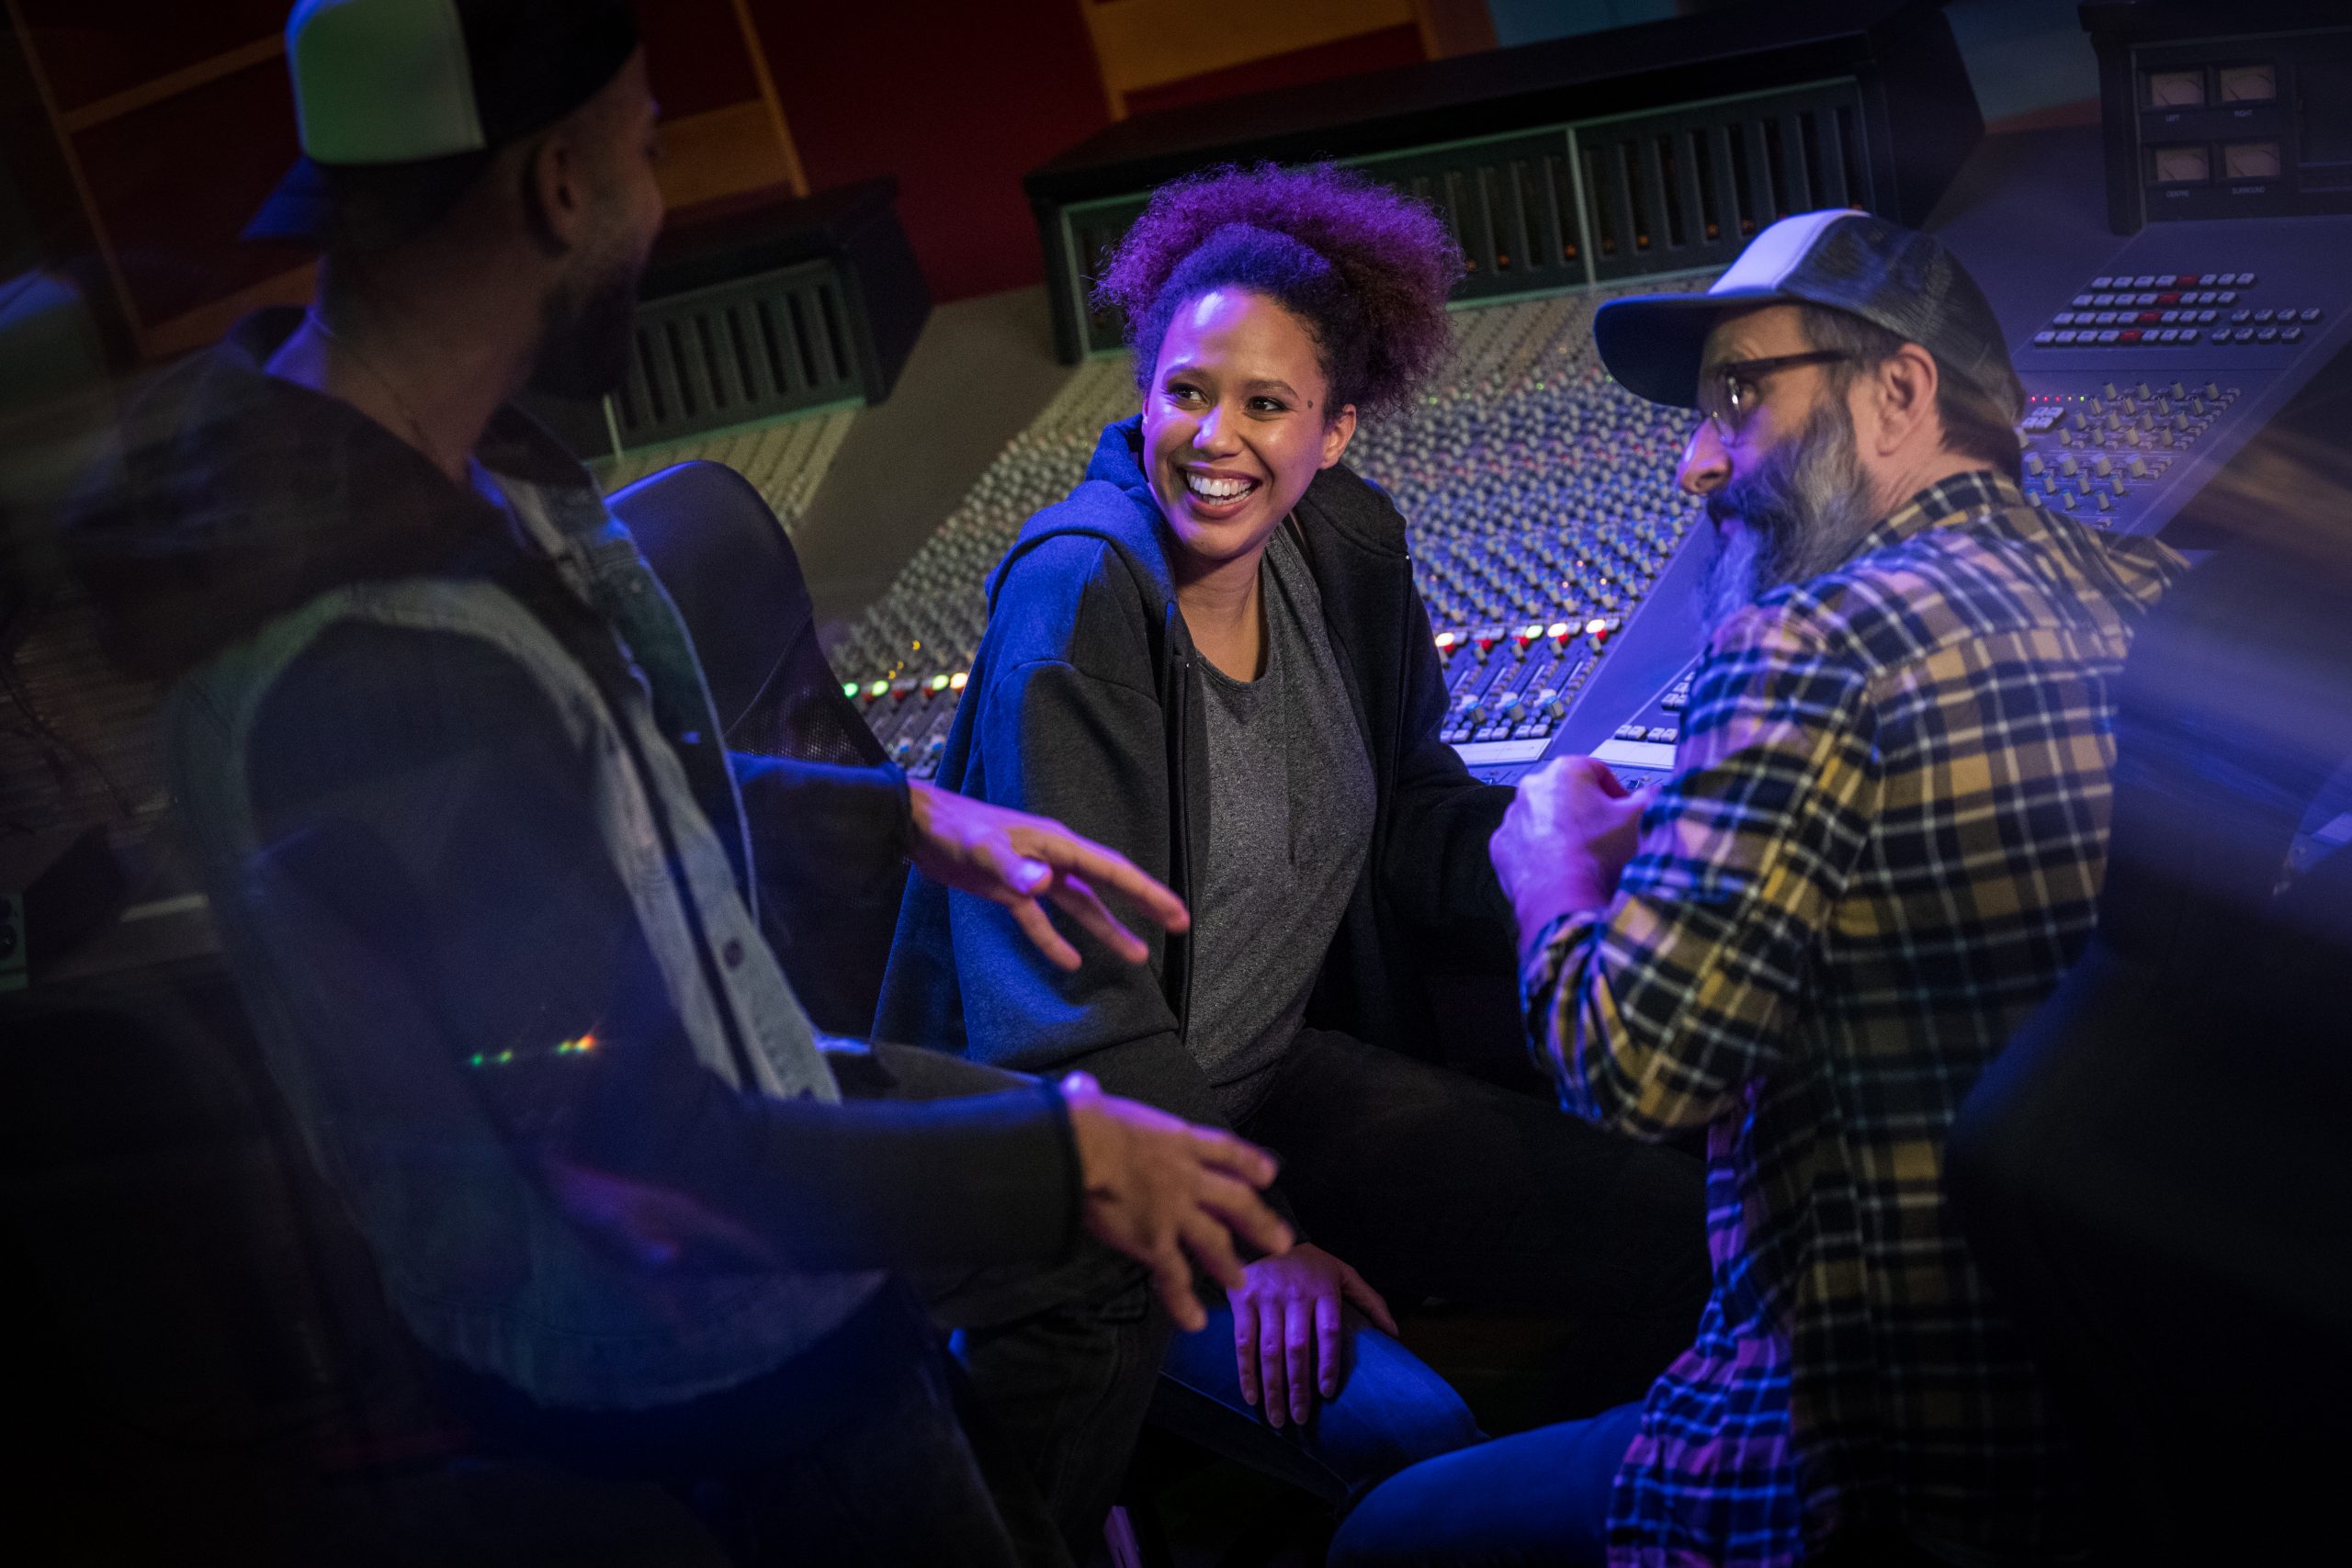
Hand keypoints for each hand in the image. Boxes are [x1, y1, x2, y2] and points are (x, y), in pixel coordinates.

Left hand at [904, 779, 1189, 970]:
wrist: (918, 826)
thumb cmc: (955, 829)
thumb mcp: (985, 849)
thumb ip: (1016, 870)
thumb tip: (1045, 884)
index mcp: (1057, 845)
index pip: (1112, 871)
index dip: (1147, 892)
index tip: (1176, 913)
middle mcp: (1053, 860)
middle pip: (1108, 886)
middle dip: (1143, 905)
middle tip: (1179, 925)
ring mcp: (1034, 876)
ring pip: (1081, 906)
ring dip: (1106, 930)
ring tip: (1136, 957)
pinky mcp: (1011, 890)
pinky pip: (1040, 920)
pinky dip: (1053, 939)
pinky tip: (1067, 961)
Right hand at [1060, 1071, 1292, 1332]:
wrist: (1082, 1149)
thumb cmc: (1082, 1120)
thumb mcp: (1092, 1100)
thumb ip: (1091, 1096)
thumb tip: (1081, 1088)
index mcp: (1175, 1140)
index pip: (1224, 1150)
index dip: (1249, 1162)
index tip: (1269, 1173)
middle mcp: (1186, 1177)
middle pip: (1236, 1201)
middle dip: (1259, 1222)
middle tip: (1281, 1242)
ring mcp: (1174, 1212)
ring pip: (1214, 1242)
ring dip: (1229, 1263)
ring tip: (1241, 1283)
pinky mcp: (1154, 1241)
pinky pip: (1174, 1277)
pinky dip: (1185, 1302)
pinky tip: (1195, 1322)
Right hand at [1232, 1243, 1396, 1427]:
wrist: (1265, 1233)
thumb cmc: (1310, 1262)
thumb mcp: (1344, 1272)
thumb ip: (1370, 1301)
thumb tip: (1394, 1334)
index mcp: (1323, 1289)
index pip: (1328, 1332)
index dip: (1328, 1364)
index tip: (1327, 1392)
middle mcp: (1295, 1294)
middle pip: (1297, 1348)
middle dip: (1298, 1387)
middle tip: (1300, 1419)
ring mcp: (1267, 1297)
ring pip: (1269, 1350)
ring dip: (1273, 1387)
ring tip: (1278, 1417)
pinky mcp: (1243, 1299)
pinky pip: (1243, 1342)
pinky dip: (1246, 1372)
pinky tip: (1252, 1396)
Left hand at [1490, 756, 1645, 953]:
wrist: (1564, 903)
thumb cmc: (1599, 857)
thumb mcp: (1643, 818)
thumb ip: (1652, 795)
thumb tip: (1652, 794)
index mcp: (1565, 771)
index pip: (1599, 772)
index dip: (1618, 794)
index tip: (1625, 813)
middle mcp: (1532, 788)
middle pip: (1570, 795)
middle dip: (1589, 813)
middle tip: (1607, 837)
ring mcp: (1513, 819)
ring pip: (1546, 819)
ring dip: (1564, 832)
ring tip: (1586, 857)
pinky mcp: (1502, 848)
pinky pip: (1527, 843)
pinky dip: (1542, 852)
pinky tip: (1562, 869)